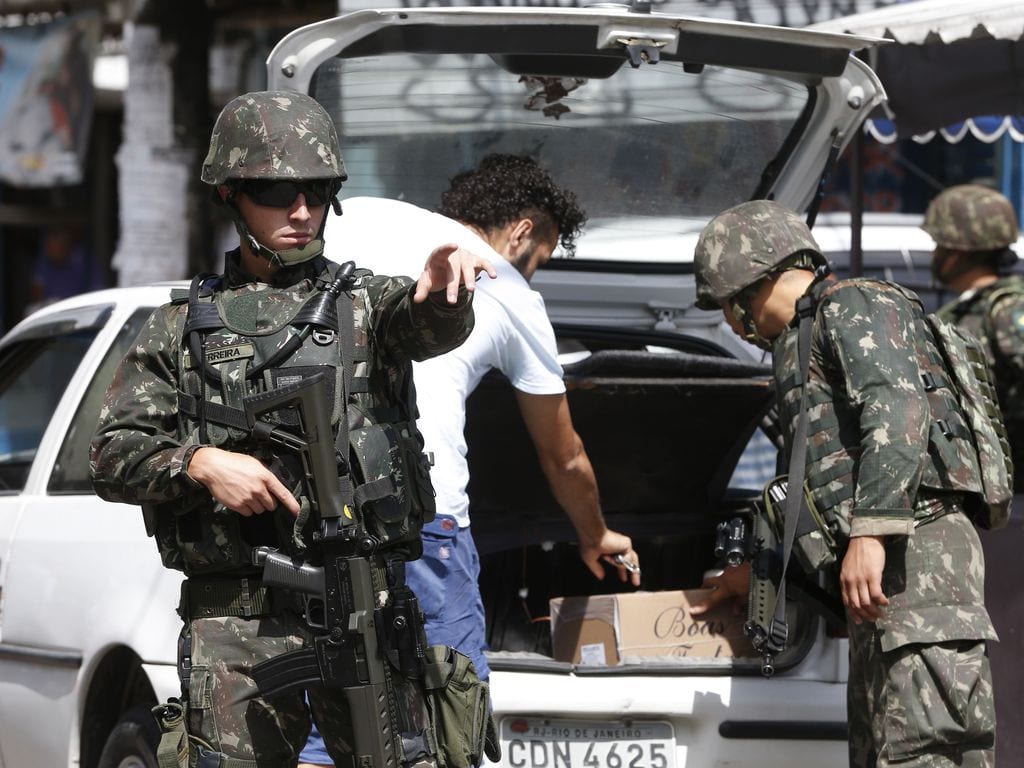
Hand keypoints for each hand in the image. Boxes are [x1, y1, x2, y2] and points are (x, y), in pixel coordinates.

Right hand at [186, 447, 300, 516]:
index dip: (292, 504)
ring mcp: (248, 498)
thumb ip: (265, 475)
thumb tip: (273, 484)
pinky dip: (246, 509)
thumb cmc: (233, 463)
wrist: (213, 467)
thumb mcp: (254, 464)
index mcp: (265, 476)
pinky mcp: (238, 505)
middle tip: (258, 493)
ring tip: (247, 493)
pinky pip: (248, 513)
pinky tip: (240, 498)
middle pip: (271, 505)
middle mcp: (258, 489)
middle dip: (268, 501)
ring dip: (256, 505)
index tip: (297, 511)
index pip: (283, 493)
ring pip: (260, 510)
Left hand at [413, 243, 495, 303]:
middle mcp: (454, 254)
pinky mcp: (476, 261)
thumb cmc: (436, 274)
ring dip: (470, 279)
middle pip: (454, 268)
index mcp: (439, 255)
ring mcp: (466, 256)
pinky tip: (494, 276)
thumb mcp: (428, 280)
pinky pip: (484, 263)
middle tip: (451, 300)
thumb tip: (416, 300)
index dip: (447, 247)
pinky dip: (489, 268)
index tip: (454, 245)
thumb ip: (422, 289)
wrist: (447, 269)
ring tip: (470, 291)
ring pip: (468, 267)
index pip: (442, 250)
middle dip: (453, 284)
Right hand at [581, 529, 640, 586]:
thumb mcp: (591, 560)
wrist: (592, 536)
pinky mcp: (626, 544)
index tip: (623, 578)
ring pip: (630, 560)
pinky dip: (619, 561)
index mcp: (610, 549)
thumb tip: (600, 576)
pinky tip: (611, 557)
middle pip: (631, 561)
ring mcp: (623, 545)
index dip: (622, 571)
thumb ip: (597, 568)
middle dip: (634, 573)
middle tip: (635, 582)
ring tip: (614, 565)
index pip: (620, 561)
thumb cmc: (589, 543)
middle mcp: (617, 546)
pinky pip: (628, 559)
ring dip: (621, 566)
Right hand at [689, 563, 749, 615]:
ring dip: (720, 582)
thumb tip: (735, 610)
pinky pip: (729, 572)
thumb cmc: (755, 580)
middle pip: (708, 582)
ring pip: (719, 577)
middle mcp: (725, 577)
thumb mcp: (748, 596)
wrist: (762, 564)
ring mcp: (729, 570)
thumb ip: (739, 603)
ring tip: (726, 589)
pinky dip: (730, 578)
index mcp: (726, 587)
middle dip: (704, 588)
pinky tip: (737, 581)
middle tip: (703, 593)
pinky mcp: (734, 565)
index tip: (693, 610)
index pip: (711, 599)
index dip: (701, 606)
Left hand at [840, 535, 888, 623]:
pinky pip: (876, 595)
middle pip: (856, 605)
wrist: (865, 538)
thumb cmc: (859, 552)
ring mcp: (861, 579)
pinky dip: (881, 602)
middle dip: (865, 615)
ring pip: (866, 602)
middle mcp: (850, 581)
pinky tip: (886, 603)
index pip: (846, 601)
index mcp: (844, 579)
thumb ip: (851, 580)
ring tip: (881, 614)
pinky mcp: (872, 576)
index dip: (853, 613)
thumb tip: (857, 593)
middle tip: (873, 619)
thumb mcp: (848, 567)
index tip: (860, 620)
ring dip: (874, 611)